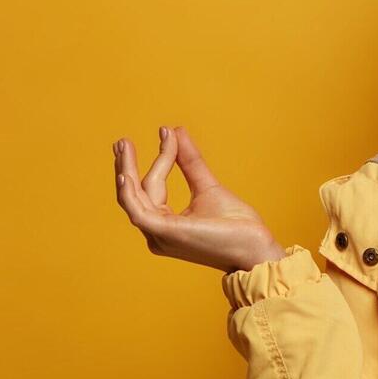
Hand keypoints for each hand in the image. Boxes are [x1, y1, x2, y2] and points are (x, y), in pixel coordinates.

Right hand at [112, 126, 286, 272]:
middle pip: (136, 193)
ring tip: (124, 147)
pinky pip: (139, 212)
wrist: (255, 247)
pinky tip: (125, 174)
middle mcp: (157, 233)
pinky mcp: (167, 234)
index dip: (162, 158)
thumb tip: (176, 131)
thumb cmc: (236, 225)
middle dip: (126, 166)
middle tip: (121, 141)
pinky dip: (130, 192)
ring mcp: (160, 235)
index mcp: (166, 224)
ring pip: (134, 199)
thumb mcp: (208, 187)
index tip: (167, 132)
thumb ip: (190, 162)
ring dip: (127, 171)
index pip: (155, 187)